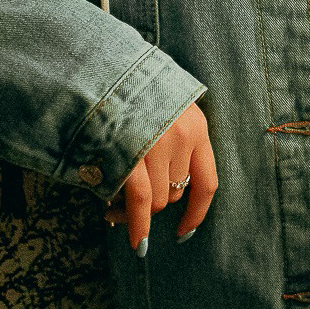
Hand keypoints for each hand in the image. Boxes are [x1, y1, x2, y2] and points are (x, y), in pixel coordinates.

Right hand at [106, 100, 215, 251]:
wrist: (101, 65)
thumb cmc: (128, 89)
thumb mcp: (162, 107)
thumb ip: (166, 139)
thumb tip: (158, 190)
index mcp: (196, 126)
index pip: (208, 182)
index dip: (198, 212)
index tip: (185, 231)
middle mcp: (183, 137)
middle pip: (175, 192)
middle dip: (154, 207)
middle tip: (126, 211)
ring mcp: (158, 146)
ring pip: (157, 200)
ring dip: (137, 214)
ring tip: (113, 212)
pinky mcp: (132, 153)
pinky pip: (140, 203)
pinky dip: (138, 226)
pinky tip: (136, 243)